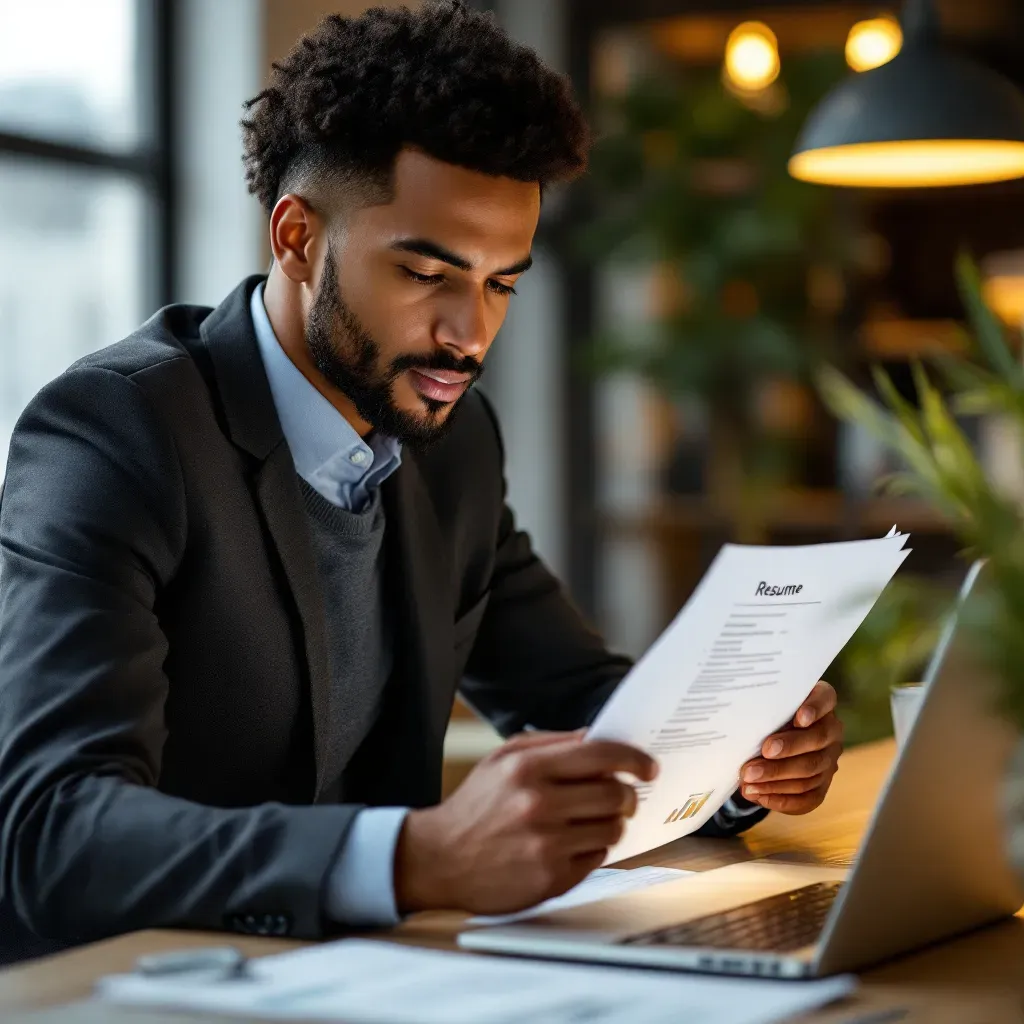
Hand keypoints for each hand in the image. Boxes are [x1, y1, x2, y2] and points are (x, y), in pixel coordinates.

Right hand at [393, 730, 657, 914]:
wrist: (439, 858)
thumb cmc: (476, 805)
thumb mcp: (503, 759)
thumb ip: (551, 744)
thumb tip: (598, 736)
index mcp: (527, 768)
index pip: (600, 755)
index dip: (633, 758)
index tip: (649, 766)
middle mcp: (538, 804)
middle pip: (615, 794)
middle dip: (626, 794)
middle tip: (622, 796)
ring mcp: (546, 844)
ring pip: (612, 829)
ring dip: (611, 823)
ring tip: (591, 821)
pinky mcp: (550, 879)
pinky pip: (597, 859)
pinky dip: (593, 850)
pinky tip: (571, 844)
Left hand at [739, 681, 842, 814]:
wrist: (768, 741)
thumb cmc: (763, 716)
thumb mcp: (763, 706)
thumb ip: (760, 708)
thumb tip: (738, 719)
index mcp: (820, 702)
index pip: (825, 698)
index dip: (815, 708)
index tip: (799, 718)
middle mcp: (830, 730)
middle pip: (816, 740)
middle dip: (786, 750)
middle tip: (760, 755)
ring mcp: (829, 759)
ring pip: (810, 772)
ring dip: (776, 778)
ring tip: (748, 780)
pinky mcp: (823, 785)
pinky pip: (808, 797)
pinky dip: (782, 799)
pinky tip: (759, 795)